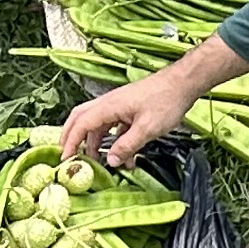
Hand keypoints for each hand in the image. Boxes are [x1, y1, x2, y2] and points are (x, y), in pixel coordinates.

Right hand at [59, 62, 200, 168]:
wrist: (183, 84)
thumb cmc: (165, 101)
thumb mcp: (146, 129)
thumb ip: (127, 146)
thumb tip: (110, 161)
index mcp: (108, 106)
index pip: (80, 125)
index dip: (70, 142)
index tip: (65, 160)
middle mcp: (108, 104)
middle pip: (81, 119)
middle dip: (73, 138)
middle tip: (70, 157)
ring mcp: (118, 106)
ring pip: (98, 124)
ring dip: (97, 143)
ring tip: (102, 163)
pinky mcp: (129, 109)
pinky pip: (114, 126)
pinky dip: (115, 141)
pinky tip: (126, 155)